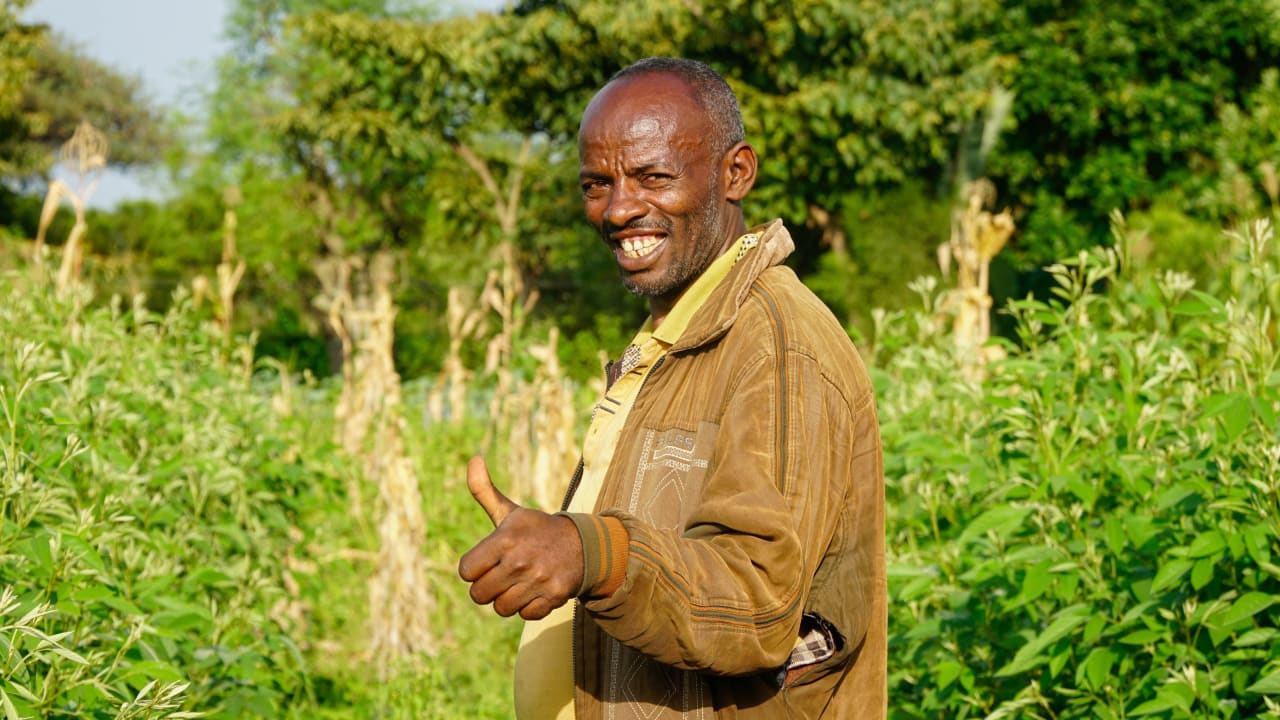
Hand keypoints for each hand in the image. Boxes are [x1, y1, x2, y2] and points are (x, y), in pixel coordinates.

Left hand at [457, 456, 583, 619]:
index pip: (466, 571)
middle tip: (504, 574)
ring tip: (520, 583)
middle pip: (479, 595)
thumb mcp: (511, 512)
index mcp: (505, 539)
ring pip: (501, 608)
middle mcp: (520, 561)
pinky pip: (526, 615)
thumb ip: (484, 491)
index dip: (474, 568)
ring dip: (508, 599)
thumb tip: (473, 459)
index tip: (489, 560)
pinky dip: (529, 607)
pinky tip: (537, 590)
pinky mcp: (554, 597)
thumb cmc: (537, 530)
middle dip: (488, 587)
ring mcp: (538, 580)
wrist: (583, 544)